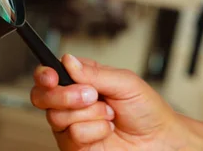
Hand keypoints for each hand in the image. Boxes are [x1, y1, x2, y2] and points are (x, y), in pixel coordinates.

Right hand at [31, 55, 201, 149]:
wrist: (160, 140)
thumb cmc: (146, 109)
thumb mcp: (124, 82)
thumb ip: (94, 72)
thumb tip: (68, 60)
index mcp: (80, 81)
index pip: (49, 75)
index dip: (44, 75)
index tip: (52, 77)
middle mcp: (71, 102)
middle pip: (43, 96)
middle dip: (65, 95)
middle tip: (91, 95)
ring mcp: (72, 125)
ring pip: (57, 117)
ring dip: (89, 114)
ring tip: (109, 114)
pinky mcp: (76, 147)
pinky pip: (72, 135)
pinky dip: (94, 131)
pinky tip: (107, 130)